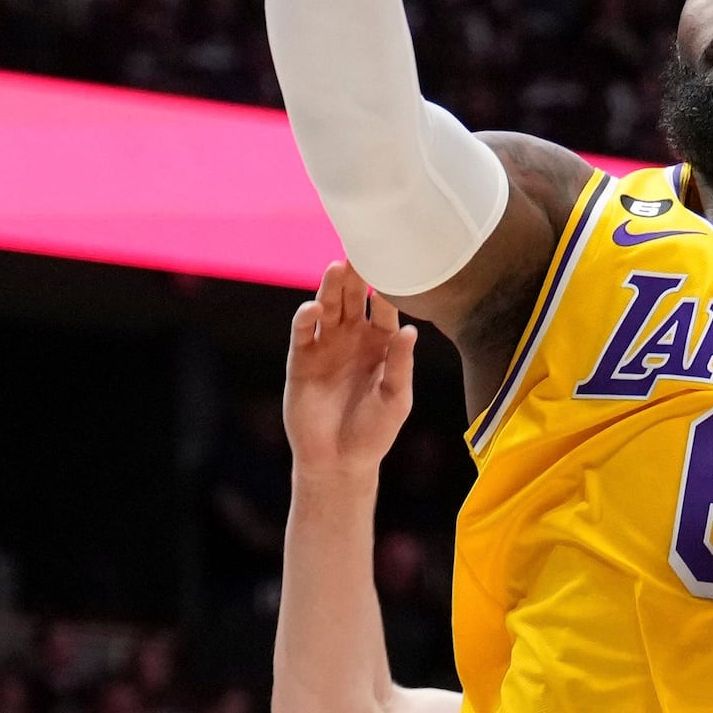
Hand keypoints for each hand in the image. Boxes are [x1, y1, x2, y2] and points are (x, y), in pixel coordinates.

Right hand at [283, 266, 419, 483]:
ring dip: (330, 287)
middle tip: (361, 251)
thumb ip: (401, 365)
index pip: (385, 306)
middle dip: (356, 276)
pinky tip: (314, 308)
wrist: (339, 461)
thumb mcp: (396, 399)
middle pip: (353, 297)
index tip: (395, 262)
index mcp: (381, 343)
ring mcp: (326, 345)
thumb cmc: (374, 431)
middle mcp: (353, 337)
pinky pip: (303, 331)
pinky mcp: (302, 358)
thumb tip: (410, 330)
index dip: (388, 287)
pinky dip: (306, 316)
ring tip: (337, 268)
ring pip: (328, 306)